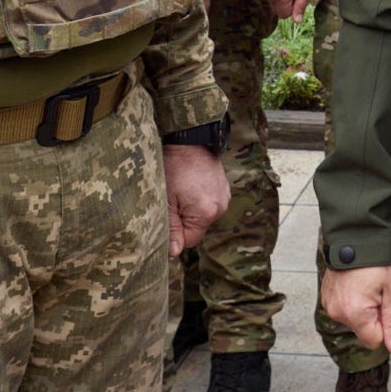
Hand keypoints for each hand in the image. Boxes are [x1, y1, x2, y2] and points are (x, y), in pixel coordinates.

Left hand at [162, 143, 230, 257]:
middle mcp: (220, 208)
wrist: (191, 138)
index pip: (189, 240)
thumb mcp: (166, 199)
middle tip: (171, 199)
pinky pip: (208, 204)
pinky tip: (190, 184)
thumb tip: (174, 253)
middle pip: (196, 228)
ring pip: (202, 216)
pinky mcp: (224, 189)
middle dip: (182, 220)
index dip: (174, 232)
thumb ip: (171, 228)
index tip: (166, 215)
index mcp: (206, 213)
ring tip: (181, 189)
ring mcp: (224, 197)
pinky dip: (198, 199)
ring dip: (190, 209)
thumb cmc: (174, 167)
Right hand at [320, 263, 390, 357]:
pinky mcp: (326, 297)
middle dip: (375, 315)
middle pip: (364, 330)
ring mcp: (329, 304)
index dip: (385, 325)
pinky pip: (345, 309)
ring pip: (355, 320)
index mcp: (354, 313)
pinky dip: (353, 300)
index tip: (386, 302)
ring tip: (367, 284)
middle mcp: (337, 312)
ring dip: (364, 308)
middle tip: (378, 290)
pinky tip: (357, 283)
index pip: (374, 340)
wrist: (357, 235)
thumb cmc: (378, 260)